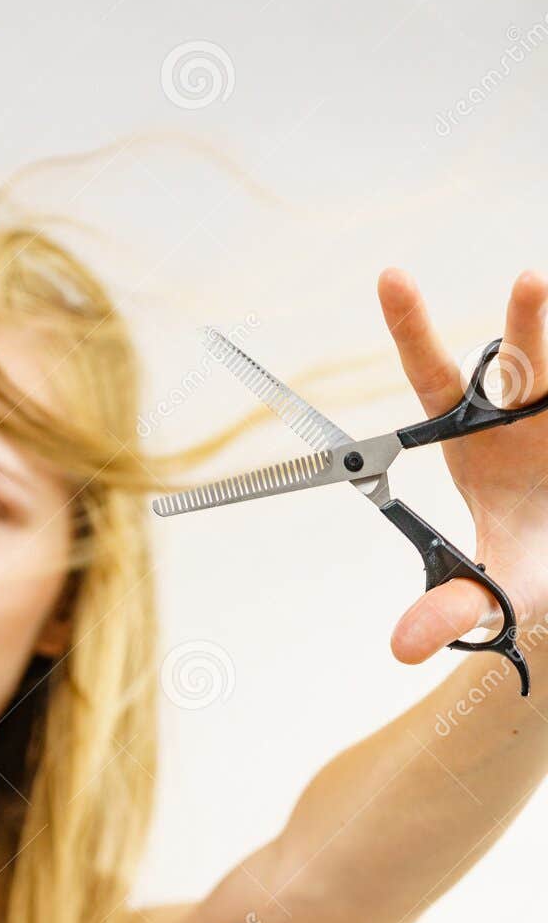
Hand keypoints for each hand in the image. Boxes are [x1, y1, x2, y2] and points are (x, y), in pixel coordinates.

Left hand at [378, 267, 547, 663]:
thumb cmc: (525, 564)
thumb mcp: (496, 589)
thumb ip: (455, 607)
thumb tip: (403, 647)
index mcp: (470, 436)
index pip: (430, 373)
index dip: (409, 325)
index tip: (390, 276)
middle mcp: (521, 409)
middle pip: (518, 359)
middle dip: (528, 320)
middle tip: (529, 280)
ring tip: (544, 286)